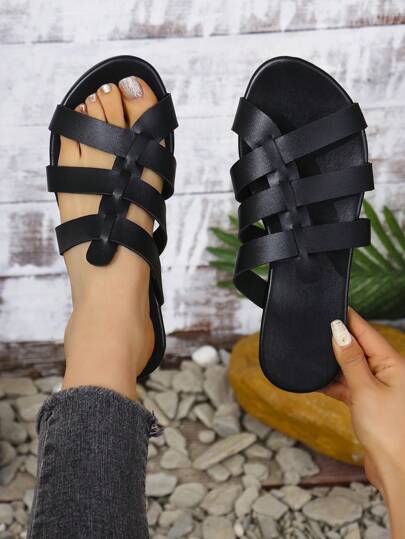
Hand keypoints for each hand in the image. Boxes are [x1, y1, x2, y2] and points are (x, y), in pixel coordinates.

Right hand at [322, 308, 404, 537]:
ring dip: (333, 364)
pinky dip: (334, 383)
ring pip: (351, 367)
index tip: (330, 306)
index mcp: (393, 364)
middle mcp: (388, 373)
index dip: (348, 318)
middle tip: (314, 330)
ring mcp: (378, 388)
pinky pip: (348, 385)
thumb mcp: (364, 389)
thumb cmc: (390, 432)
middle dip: (337, 340)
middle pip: (358, 347)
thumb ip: (350, 360)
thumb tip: (338, 331)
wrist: (396, 471)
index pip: (366, 332)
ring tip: (312, 357)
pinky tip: (318, 381)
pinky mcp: (369, 403)